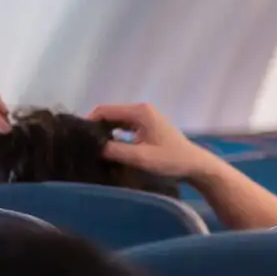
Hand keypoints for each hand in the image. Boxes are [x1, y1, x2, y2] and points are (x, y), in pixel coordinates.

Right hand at [87, 101, 211, 185]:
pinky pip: (124, 126)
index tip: (81, 138)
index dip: (89, 122)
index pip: (104, 110)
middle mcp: (141, 109)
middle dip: (96, 128)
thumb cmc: (171, 160)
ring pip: (116, 121)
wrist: (196, 166)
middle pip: (109, 114)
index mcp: (139, 111)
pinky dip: (115, 135)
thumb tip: (93, 147)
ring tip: (94, 148)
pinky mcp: (147, 126)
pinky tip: (109, 148)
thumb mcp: (141, 157)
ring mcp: (145, 117)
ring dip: (105, 132)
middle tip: (86, 145)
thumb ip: (115, 151)